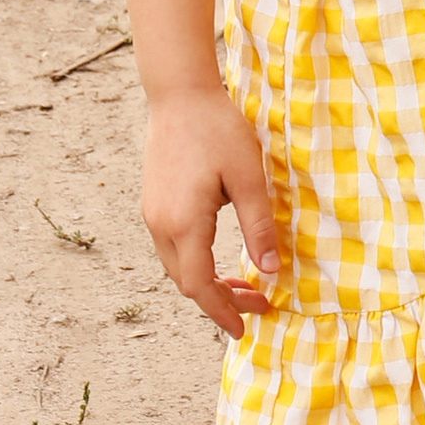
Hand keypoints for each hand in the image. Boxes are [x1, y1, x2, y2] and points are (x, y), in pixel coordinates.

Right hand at [142, 84, 280, 337]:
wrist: (179, 95)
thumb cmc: (218, 130)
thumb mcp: (249, 178)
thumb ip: (259, 227)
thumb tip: (271, 271)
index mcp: (184, 224)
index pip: (200, 286)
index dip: (222, 312)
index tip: (244, 329)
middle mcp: (161, 225)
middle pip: (186, 282)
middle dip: (220, 301)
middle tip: (258, 304)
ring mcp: (153, 214)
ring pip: (177, 267)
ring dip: (208, 282)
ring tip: (245, 284)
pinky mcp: (153, 203)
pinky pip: (172, 248)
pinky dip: (196, 263)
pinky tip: (220, 257)